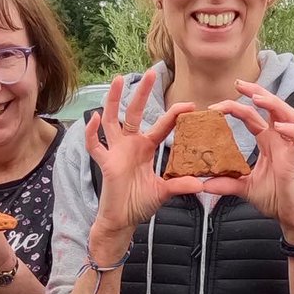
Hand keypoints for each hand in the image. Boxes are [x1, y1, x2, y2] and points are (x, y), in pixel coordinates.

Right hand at [85, 69, 202, 259]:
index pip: (161, 126)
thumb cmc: (140, 204)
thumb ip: (179, 186)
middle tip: (151, 73)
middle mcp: (130, 145)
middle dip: (142, 93)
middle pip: (135, 113)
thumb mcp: (163, 193)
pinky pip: (94, 146)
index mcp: (146, 148)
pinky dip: (92, 133)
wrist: (122, 220)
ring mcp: (116, 151)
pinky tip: (93, 118)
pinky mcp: (105, 163)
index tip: (190, 106)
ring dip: (114, 100)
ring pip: (112, 120)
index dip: (174, 115)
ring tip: (118, 80)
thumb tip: (201, 184)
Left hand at [205, 81, 293, 235]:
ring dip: (274, 104)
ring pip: (289, 115)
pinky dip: (291, 131)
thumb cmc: (273, 198)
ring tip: (258, 98)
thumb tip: (203, 184)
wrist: (289, 215)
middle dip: (257, 92)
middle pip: (273, 106)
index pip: (253, 116)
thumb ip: (225, 184)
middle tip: (239, 83)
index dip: (238, 106)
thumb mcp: (243, 189)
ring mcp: (289, 147)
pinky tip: (278, 127)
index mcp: (267, 141)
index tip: (216, 105)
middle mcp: (279, 140)